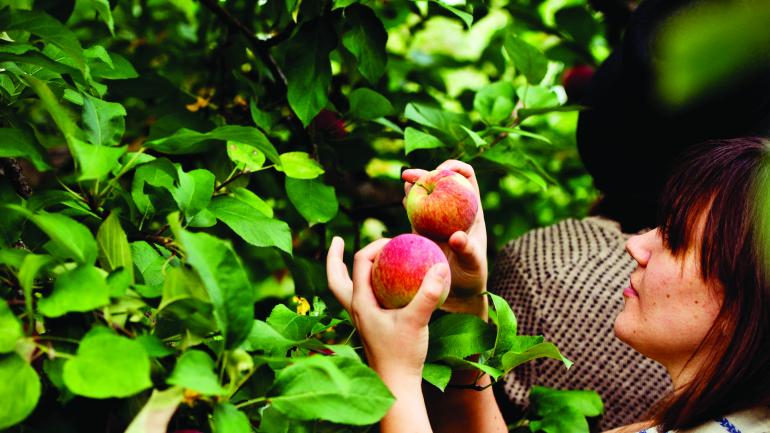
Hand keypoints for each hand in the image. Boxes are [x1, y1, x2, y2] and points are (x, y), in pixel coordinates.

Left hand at [326, 236, 449, 379]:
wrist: (396, 386)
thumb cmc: (403, 355)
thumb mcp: (417, 321)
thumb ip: (429, 294)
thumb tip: (441, 266)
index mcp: (361, 303)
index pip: (360, 264)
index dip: (374, 246)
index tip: (394, 240)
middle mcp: (356, 310)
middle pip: (335, 279)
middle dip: (334, 258)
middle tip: (337, 240)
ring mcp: (361, 320)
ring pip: (344, 290)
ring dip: (344, 272)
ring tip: (345, 258)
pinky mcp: (370, 327)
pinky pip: (360, 300)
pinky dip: (364, 286)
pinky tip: (379, 285)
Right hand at [403, 160, 487, 315]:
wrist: (458, 293)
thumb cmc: (472, 278)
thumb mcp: (473, 264)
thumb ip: (467, 250)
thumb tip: (456, 236)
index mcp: (470, 211)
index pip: (466, 178)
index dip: (455, 168)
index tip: (442, 170)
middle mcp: (453, 211)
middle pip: (441, 182)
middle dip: (426, 172)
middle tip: (411, 175)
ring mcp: (437, 220)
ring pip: (426, 194)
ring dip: (415, 184)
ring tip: (406, 180)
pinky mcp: (424, 231)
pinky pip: (415, 212)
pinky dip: (410, 202)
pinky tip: (404, 198)